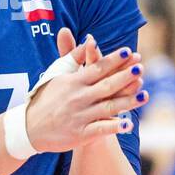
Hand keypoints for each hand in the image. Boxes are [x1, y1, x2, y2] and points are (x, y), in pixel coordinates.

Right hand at [24, 28, 144, 153]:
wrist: (29, 128)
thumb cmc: (46, 97)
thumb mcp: (56, 74)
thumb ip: (74, 57)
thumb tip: (89, 40)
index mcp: (74, 82)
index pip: (97, 68)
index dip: (114, 60)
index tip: (129, 52)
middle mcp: (78, 97)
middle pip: (106, 86)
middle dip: (124, 77)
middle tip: (141, 68)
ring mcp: (80, 116)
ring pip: (108, 107)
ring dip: (127, 101)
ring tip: (145, 95)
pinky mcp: (81, 133)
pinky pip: (101, 129)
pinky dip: (114, 126)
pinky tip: (129, 123)